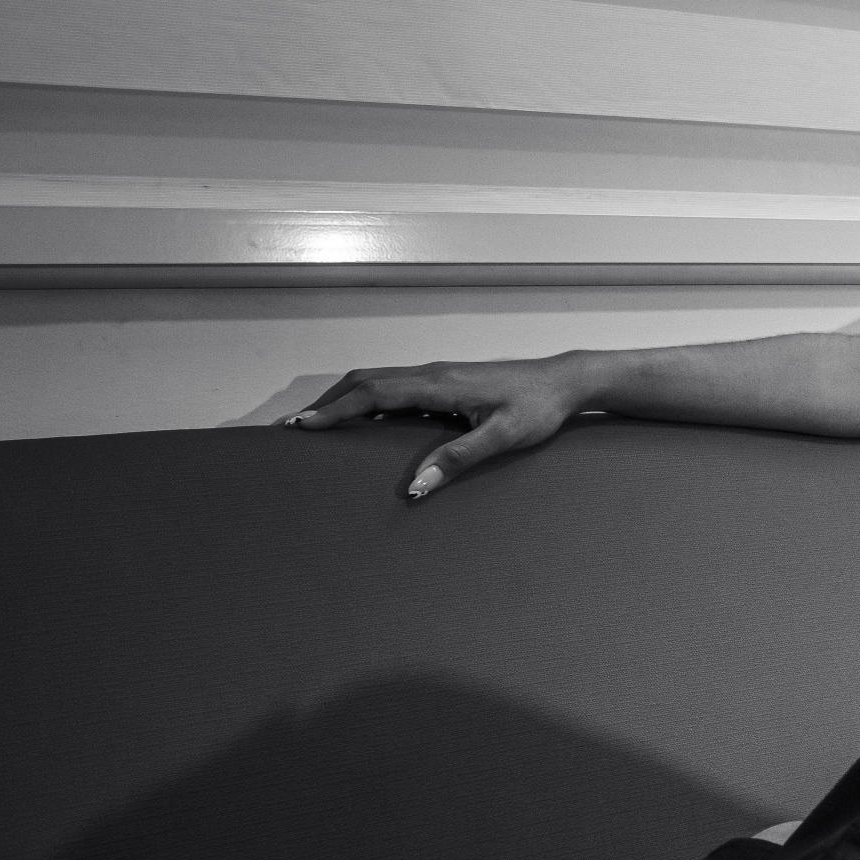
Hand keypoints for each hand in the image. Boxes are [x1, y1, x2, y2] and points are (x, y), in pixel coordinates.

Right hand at [282, 355, 581, 497]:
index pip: (373, 394)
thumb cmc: (536, 409)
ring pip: (379, 382)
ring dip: (346, 399)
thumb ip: (458, 459)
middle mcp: (432, 374)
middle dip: (328, 403)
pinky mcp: (446, 382)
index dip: (334, 410)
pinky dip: (369, 400)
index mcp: (439, 385)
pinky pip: (396, 387)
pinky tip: (364, 421)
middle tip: (296, 427)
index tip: (302, 425)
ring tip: (319, 423)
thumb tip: (417, 485)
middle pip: (366, 382)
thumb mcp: (501, 439)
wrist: (563, 382)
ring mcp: (438, 376)